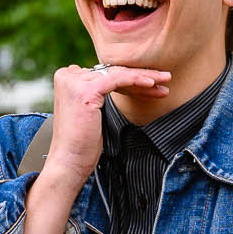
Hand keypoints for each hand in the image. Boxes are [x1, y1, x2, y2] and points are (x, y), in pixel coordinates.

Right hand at [39, 63, 170, 186]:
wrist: (69, 161)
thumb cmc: (82, 143)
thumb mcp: (91, 111)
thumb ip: (98, 94)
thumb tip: (120, 83)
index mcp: (67, 78)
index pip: (106, 74)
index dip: (131, 79)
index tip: (152, 86)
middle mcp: (68, 75)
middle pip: (113, 72)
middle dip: (141, 76)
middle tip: (164, 79)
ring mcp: (75, 81)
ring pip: (118, 74)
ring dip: (145, 77)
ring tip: (165, 81)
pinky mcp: (85, 90)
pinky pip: (118, 79)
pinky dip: (137, 80)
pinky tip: (152, 83)